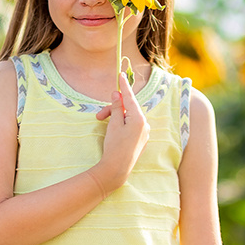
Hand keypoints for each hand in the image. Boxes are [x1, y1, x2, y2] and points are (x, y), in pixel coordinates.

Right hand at [90, 73, 149, 193]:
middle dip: (114, 109)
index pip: (130, 97)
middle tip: (99, 115)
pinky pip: (132, 126)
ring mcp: (144, 133)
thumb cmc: (114, 146)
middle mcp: (145, 125)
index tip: (120, 75)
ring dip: (116, 117)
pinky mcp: (141, 140)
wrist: (117, 169)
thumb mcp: (113, 124)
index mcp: (139, 119)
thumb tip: (118, 94)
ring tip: (103, 124)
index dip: (124, 86)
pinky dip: (122, 124)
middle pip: (128, 108)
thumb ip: (117, 107)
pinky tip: (113, 131)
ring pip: (129, 117)